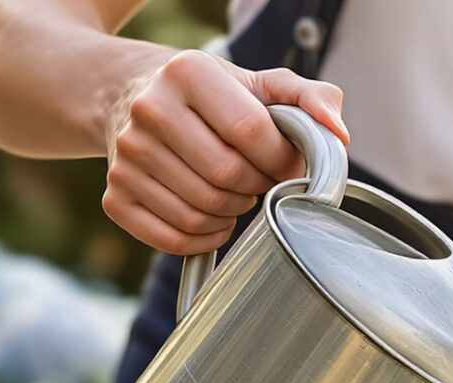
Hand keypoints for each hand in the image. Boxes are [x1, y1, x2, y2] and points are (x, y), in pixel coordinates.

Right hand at [102, 50, 346, 255]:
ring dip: (233, 214)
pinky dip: (204, 239)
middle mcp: (149, 111)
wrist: (132, 96)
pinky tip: (214, 219)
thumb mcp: (258, 83)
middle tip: (259, 178)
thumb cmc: (208, 96)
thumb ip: (309, 98)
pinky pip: (173, 239)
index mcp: (188, 74)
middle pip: (226, 177)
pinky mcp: (115, 195)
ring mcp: (126, 157)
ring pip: (201, 213)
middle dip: (257, 187)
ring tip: (235, 193)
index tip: (284, 161)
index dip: (279, 157)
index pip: (250, 131)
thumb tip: (338, 133)